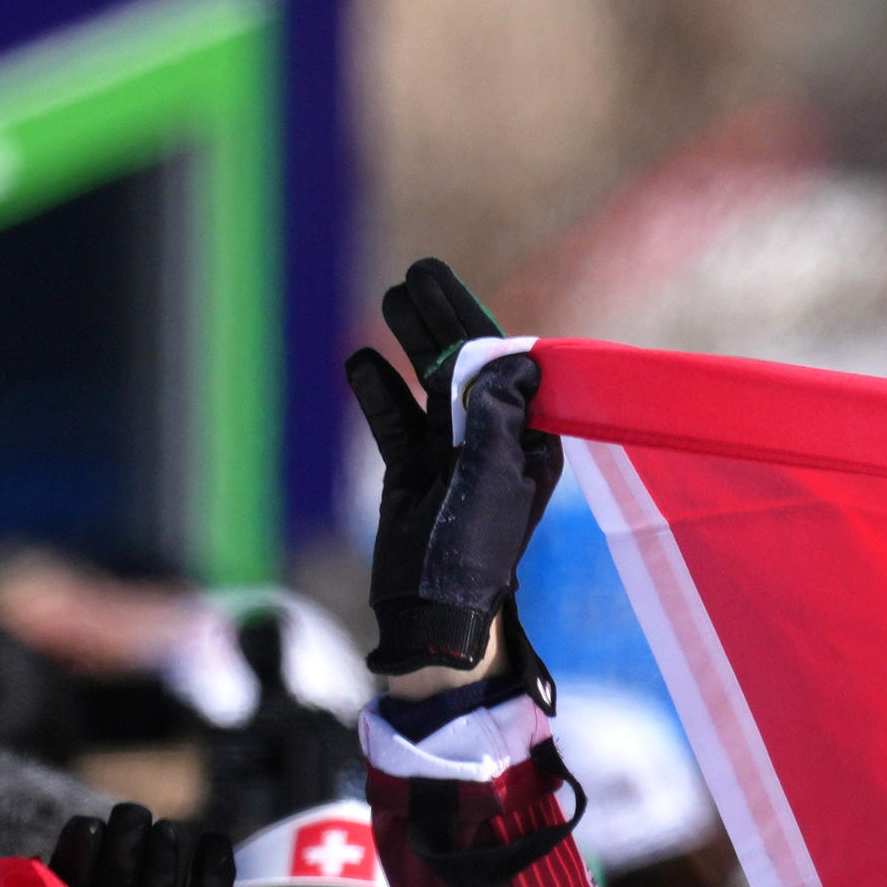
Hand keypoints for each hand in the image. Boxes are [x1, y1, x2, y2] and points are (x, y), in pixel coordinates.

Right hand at [345, 256, 559, 684]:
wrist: (432, 613)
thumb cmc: (474, 551)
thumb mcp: (492, 477)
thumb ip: (499, 414)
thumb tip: (514, 357)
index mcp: (524, 438)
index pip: (505, 363)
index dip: (477, 319)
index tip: (447, 284)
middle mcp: (490, 438)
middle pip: (464, 363)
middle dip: (441, 317)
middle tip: (418, 273)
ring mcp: (447, 454)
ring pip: (426, 385)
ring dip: (408, 343)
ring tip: (390, 299)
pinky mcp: (410, 473)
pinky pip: (393, 421)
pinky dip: (378, 392)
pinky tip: (361, 361)